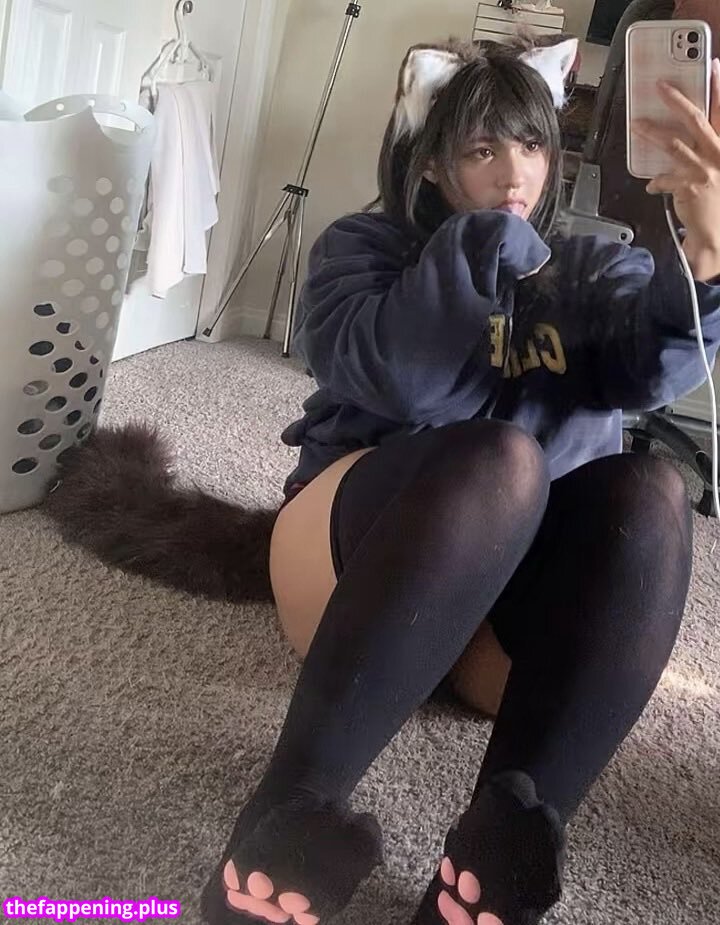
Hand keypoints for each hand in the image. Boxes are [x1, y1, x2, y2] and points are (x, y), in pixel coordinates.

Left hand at [633, 58, 719, 272]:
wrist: (718, 233)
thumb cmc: (716, 201)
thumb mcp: (717, 171)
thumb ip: (703, 153)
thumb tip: (680, 143)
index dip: (719, 87)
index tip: (714, 65)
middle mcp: (718, 154)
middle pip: (695, 119)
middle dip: (676, 100)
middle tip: (659, 85)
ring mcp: (704, 170)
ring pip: (673, 144)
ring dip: (652, 132)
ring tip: (636, 125)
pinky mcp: (689, 187)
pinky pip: (664, 179)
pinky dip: (656, 181)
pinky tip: (652, 185)